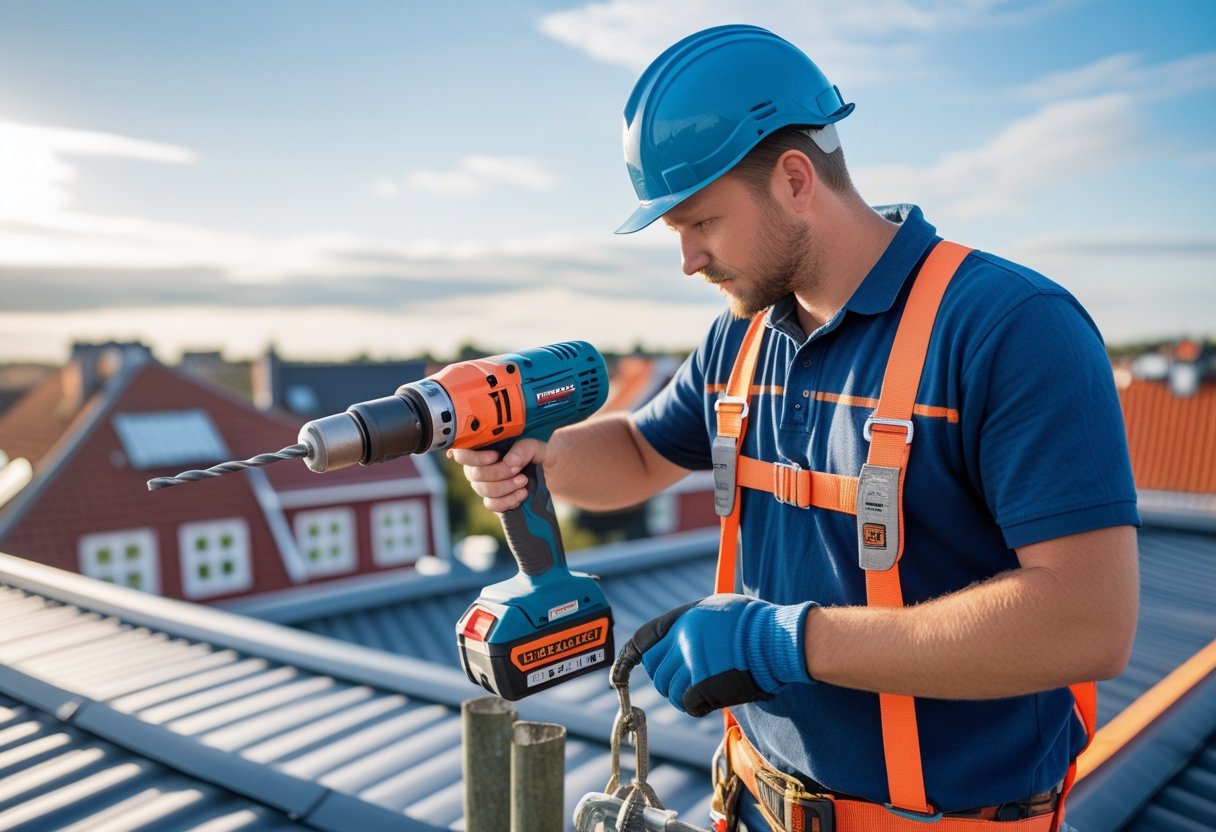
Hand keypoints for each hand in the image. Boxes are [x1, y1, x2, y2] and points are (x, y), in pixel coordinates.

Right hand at [448, 438, 546, 511]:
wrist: (553, 475)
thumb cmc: (541, 455)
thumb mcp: (539, 447)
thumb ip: (526, 448)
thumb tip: (510, 461)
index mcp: (485, 447)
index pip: (462, 453)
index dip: (474, 458)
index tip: (495, 456)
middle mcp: (481, 466)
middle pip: (473, 474)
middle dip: (497, 473)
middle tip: (518, 471)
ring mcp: (486, 484)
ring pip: (482, 489)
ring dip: (504, 487)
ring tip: (524, 481)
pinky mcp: (495, 500)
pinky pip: (491, 504)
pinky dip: (506, 501)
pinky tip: (521, 494)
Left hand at [625, 594, 813, 716]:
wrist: (777, 640)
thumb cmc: (755, 622)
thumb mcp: (718, 607)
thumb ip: (693, 622)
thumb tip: (678, 636)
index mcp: (684, 619)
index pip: (644, 642)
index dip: (630, 659)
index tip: (619, 673)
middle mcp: (684, 641)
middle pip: (657, 671)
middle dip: (666, 680)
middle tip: (686, 681)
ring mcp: (694, 663)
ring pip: (670, 690)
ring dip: (682, 695)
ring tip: (702, 689)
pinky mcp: (706, 685)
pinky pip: (688, 703)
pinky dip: (696, 706)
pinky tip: (710, 699)